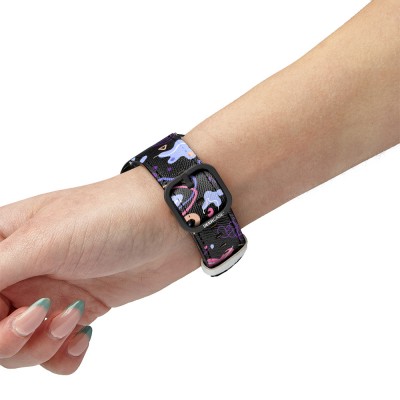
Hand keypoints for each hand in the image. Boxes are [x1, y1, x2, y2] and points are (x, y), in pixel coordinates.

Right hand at [0, 167, 199, 372]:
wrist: (169, 224)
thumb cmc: (109, 216)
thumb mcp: (43, 240)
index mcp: (3, 243)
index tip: (9, 311)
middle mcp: (23, 270)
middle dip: (8, 338)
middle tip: (38, 319)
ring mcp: (52, 291)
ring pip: (20, 346)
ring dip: (40, 345)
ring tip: (73, 319)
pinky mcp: (81, 308)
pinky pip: (56, 350)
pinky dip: (64, 353)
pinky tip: (84, 334)